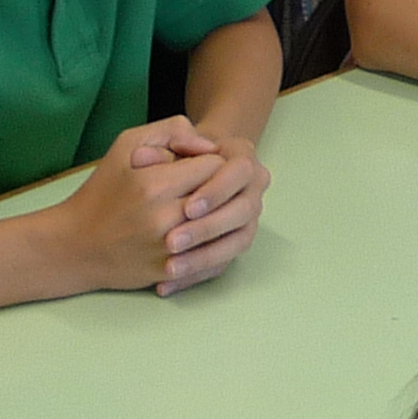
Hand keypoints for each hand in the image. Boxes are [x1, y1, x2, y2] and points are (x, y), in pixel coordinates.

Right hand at [51, 117, 228, 292]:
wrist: (74, 246)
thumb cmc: (102, 191)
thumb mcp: (127, 145)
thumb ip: (172, 131)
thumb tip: (209, 145)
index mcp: (156, 184)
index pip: (215, 165)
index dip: (209, 161)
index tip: (196, 165)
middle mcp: (165, 217)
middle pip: (221, 195)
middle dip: (216, 187)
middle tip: (202, 186)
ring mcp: (169, 249)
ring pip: (220, 225)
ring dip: (216, 214)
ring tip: (200, 208)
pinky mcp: (169, 270)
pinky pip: (208, 253)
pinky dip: (208, 241)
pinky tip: (195, 232)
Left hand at [148, 128, 271, 295]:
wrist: (182, 172)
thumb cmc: (173, 153)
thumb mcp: (164, 138)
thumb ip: (171, 135)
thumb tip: (179, 150)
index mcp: (242, 157)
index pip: (239, 173)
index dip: (215, 191)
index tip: (186, 207)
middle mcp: (253, 188)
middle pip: (242, 211)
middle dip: (207, 229)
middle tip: (172, 242)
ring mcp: (248, 218)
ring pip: (237, 242)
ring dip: (203, 258)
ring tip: (169, 268)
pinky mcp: (233, 242)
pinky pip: (222, 264)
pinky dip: (196, 276)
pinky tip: (167, 283)